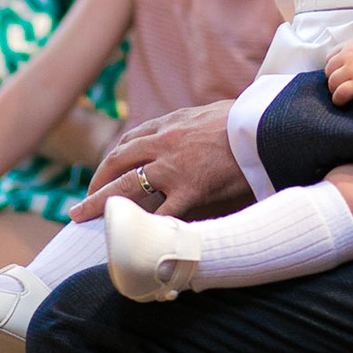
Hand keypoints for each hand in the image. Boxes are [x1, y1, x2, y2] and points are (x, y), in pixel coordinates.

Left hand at [68, 100, 247, 222]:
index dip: (113, 160)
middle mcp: (165, 142)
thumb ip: (197, 125)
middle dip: (97, 183)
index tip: (106, 175)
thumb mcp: (215, 113)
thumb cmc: (250, 119)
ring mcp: (174, 167)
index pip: (131, 140)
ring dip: (101, 204)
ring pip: (127, 187)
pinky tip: (129, 239)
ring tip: (83, 217)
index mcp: (172, 123)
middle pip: (118, 161)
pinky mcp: (191, 189)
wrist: (269, 125)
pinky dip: (143, 228)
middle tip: (83, 203)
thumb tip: (198, 132)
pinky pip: (160, 214)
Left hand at [325, 38, 352, 104]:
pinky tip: (343, 102)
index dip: (334, 69)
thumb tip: (339, 67)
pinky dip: (339, 99)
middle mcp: (351, 53)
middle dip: (334, 81)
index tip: (340, 77)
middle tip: (342, 88)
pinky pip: (340, 93)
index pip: (330, 58)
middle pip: (329, 71)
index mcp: (352, 44)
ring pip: (332, 82)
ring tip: (343, 95)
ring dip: (335, 91)